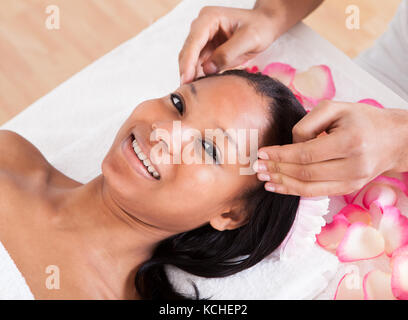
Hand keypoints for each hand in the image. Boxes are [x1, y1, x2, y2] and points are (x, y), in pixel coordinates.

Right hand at [178, 6, 276, 83]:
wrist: (265, 26)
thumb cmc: (260, 27)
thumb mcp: (248, 39)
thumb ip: (228, 53)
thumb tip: (207, 69)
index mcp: (210, 18)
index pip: (194, 42)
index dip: (188, 62)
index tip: (186, 79)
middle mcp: (202, 25)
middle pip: (187, 51)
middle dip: (185, 70)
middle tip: (185, 90)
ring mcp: (203, 37)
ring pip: (190, 59)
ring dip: (189, 74)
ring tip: (191, 91)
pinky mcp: (207, 49)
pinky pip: (197, 64)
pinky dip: (197, 74)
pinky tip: (199, 86)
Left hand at [254, 101, 407, 196]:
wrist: (394, 140)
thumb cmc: (362, 119)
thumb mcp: (336, 108)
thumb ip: (308, 122)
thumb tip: (290, 144)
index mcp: (350, 141)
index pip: (306, 153)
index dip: (281, 155)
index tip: (262, 153)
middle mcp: (353, 165)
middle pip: (305, 172)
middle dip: (277, 170)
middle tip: (256, 167)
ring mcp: (352, 181)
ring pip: (308, 187)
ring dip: (282, 183)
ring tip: (263, 178)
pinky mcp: (349, 189)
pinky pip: (316, 193)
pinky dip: (294, 190)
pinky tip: (278, 186)